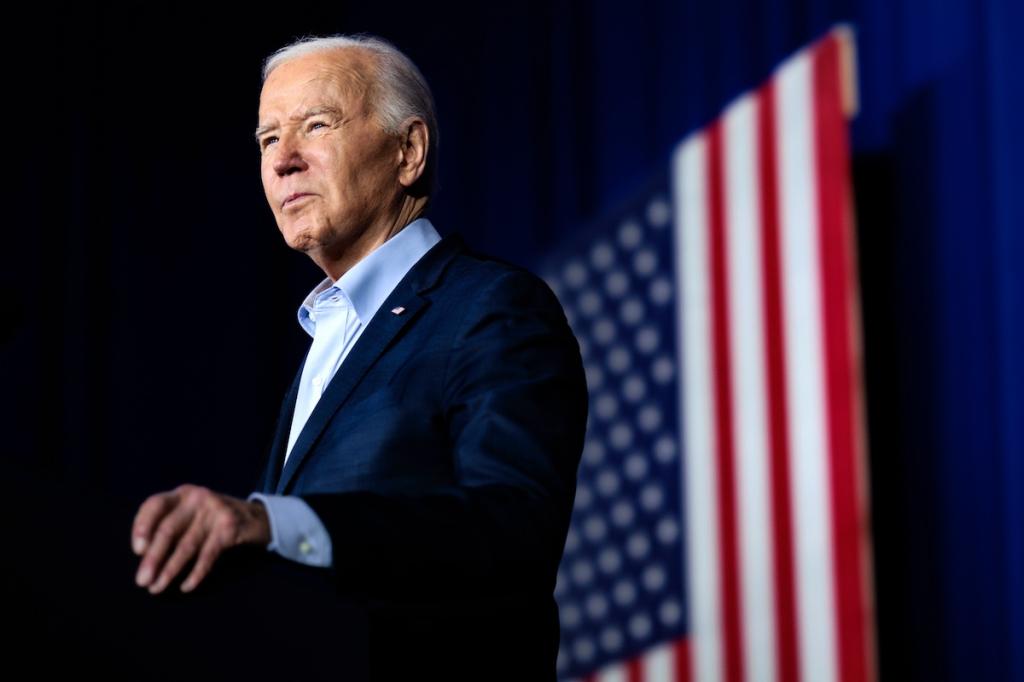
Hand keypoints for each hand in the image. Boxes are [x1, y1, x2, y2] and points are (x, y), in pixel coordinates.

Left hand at [131, 484, 270, 593]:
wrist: (254, 517)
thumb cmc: (210, 520)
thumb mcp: (190, 513)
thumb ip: (169, 525)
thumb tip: (144, 556)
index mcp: (182, 494)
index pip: (154, 505)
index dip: (142, 526)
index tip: (137, 551)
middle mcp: (197, 498)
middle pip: (169, 529)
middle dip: (153, 558)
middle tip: (142, 581)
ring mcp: (214, 511)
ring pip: (187, 545)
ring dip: (170, 570)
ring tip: (157, 588)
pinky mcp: (229, 527)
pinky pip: (208, 555)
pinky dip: (196, 573)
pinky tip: (186, 586)